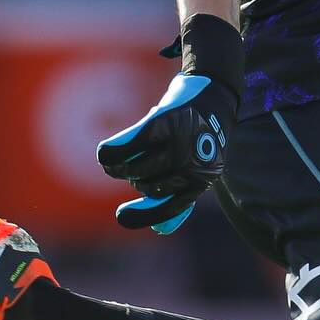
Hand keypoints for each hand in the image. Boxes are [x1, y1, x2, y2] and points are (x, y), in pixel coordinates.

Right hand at [95, 16, 244, 234]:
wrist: (215, 90)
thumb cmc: (200, 132)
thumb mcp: (196, 163)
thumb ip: (179, 191)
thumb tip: (160, 229)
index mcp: (203, 180)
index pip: (168, 206)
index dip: (143, 215)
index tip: (120, 216)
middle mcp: (193, 165)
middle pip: (144, 183)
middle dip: (134, 174)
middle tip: (137, 158)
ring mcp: (180, 144)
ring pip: (133, 166)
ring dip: (120, 163)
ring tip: (121, 153)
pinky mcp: (165, 123)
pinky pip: (128, 145)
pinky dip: (113, 150)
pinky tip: (105, 152)